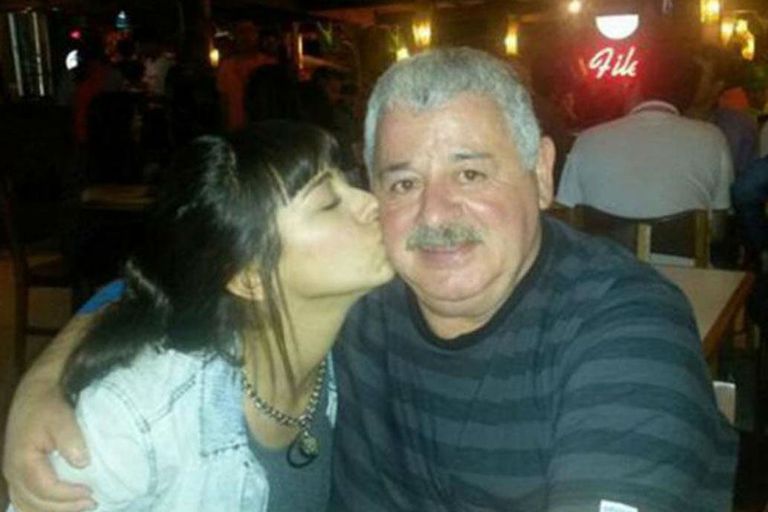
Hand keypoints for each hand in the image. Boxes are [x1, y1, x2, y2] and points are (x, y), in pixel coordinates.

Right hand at [3, 317, 96, 511]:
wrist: (33, 394)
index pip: (45, 489)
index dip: (68, 496)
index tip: (91, 493)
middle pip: (36, 502)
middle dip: (65, 507)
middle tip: (92, 503)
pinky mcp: (17, 472)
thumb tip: (82, 463)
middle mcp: (13, 472)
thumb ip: (71, 440)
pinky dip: (40, 507)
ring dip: (53, 510)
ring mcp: (12, 474)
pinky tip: (59, 506)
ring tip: (79, 507)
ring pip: (27, 505)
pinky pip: (23, 499)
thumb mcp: (62, 418)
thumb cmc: (48, 406)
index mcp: (22, 461)